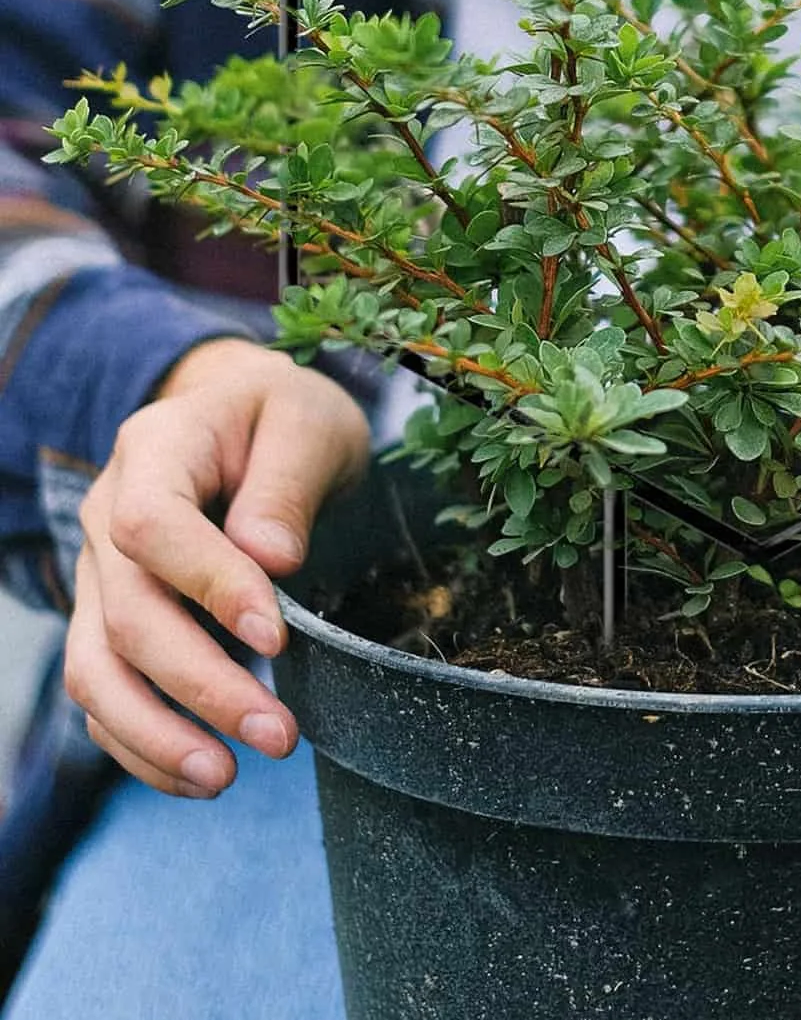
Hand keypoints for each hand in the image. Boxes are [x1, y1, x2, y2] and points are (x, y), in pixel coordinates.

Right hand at [65, 338, 368, 796]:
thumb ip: (287, 485)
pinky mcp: (110, 619)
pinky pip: (104, 692)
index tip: (275, 636)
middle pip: (125, 614)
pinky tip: (199, 774)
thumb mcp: (309, 424)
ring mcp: (101, 573)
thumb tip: (271, 562)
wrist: (251, 418)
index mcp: (155, 449)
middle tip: (278, 735)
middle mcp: (107, 514)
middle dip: (198, 685)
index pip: (153, 526)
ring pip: (95, 669)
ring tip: (225, 778)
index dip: (207, 586)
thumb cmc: (286, 418)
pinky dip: (142, 743)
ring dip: (155, 734)